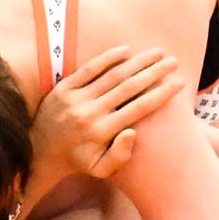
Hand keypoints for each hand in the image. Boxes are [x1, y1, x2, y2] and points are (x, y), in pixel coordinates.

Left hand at [31, 45, 183, 180]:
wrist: (39, 150)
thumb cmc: (77, 160)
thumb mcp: (100, 169)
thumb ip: (120, 155)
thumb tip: (134, 132)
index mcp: (102, 131)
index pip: (139, 108)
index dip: (161, 93)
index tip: (179, 82)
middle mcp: (90, 112)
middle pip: (129, 87)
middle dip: (154, 72)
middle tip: (173, 61)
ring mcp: (76, 98)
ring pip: (112, 75)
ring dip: (137, 62)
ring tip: (157, 52)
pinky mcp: (63, 88)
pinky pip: (88, 69)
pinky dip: (107, 59)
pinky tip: (125, 50)